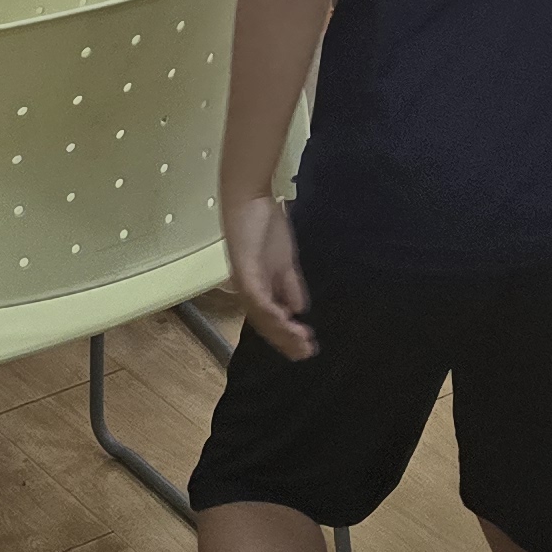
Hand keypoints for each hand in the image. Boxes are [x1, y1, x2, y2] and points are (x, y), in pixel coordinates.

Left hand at [226, 196, 316, 359]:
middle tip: (306, 353)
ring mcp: (244, 282)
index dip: (287, 335)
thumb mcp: (284, 261)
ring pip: (261, 317)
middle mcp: (248, 290)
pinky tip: (287, 319)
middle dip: (286, 341)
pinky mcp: (243, 271)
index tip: (307, 346)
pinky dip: (271, 311)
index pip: (271, 320)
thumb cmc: (264, 224)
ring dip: (281, 331)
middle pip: (265, 324)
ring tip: (301, 342)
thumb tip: (299, 310)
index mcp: (257, 288)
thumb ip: (290, 285)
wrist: (249, 198)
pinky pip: (256, 298)